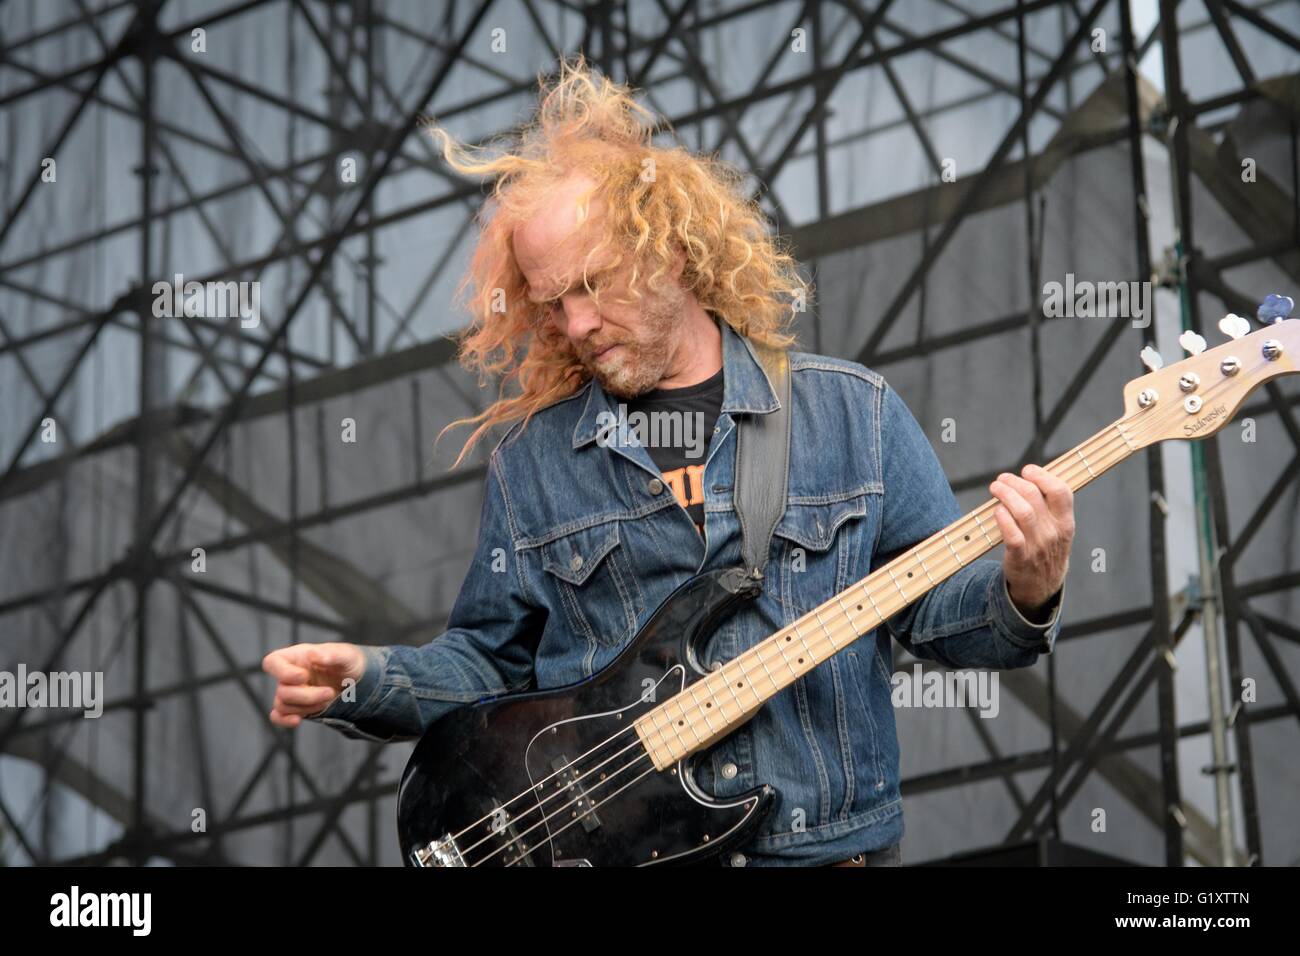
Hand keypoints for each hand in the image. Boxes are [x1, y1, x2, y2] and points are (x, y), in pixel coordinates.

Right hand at [262, 642, 365, 727]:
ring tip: (328, 700)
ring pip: (283, 705)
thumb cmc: (348, 662)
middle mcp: (289, 675)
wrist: (357, 681)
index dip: (283, 672)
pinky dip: (285, 720)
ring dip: (307, 706)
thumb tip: (314, 655)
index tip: (304, 676)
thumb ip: (332, 654)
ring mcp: (291, 692)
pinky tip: (298, 720)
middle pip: (282, 690)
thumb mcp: (347, 655)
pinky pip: (278, 717)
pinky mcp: (296, 708)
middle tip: (330, 693)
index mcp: (297, 657)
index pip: (272, 662)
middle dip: (307, 695)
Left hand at [989, 464, 1073, 614]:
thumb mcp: (1059, 530)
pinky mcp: (1020, 557)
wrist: (1042, 587)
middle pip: (1034, 496)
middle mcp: (1054, 532)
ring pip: (1022, 511)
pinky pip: (1011, 534)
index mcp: (1065, 522)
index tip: (1027, 470)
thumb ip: (1051, 507)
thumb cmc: (1046, 551)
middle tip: (1002, 479)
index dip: (1043, 476)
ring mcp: (1037, 545)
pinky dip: (1002, 518)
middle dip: (1014, 482)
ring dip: (1005, 494)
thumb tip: (1031, 479)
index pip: (1061, 491)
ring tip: (995, 488)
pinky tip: (996, 510)